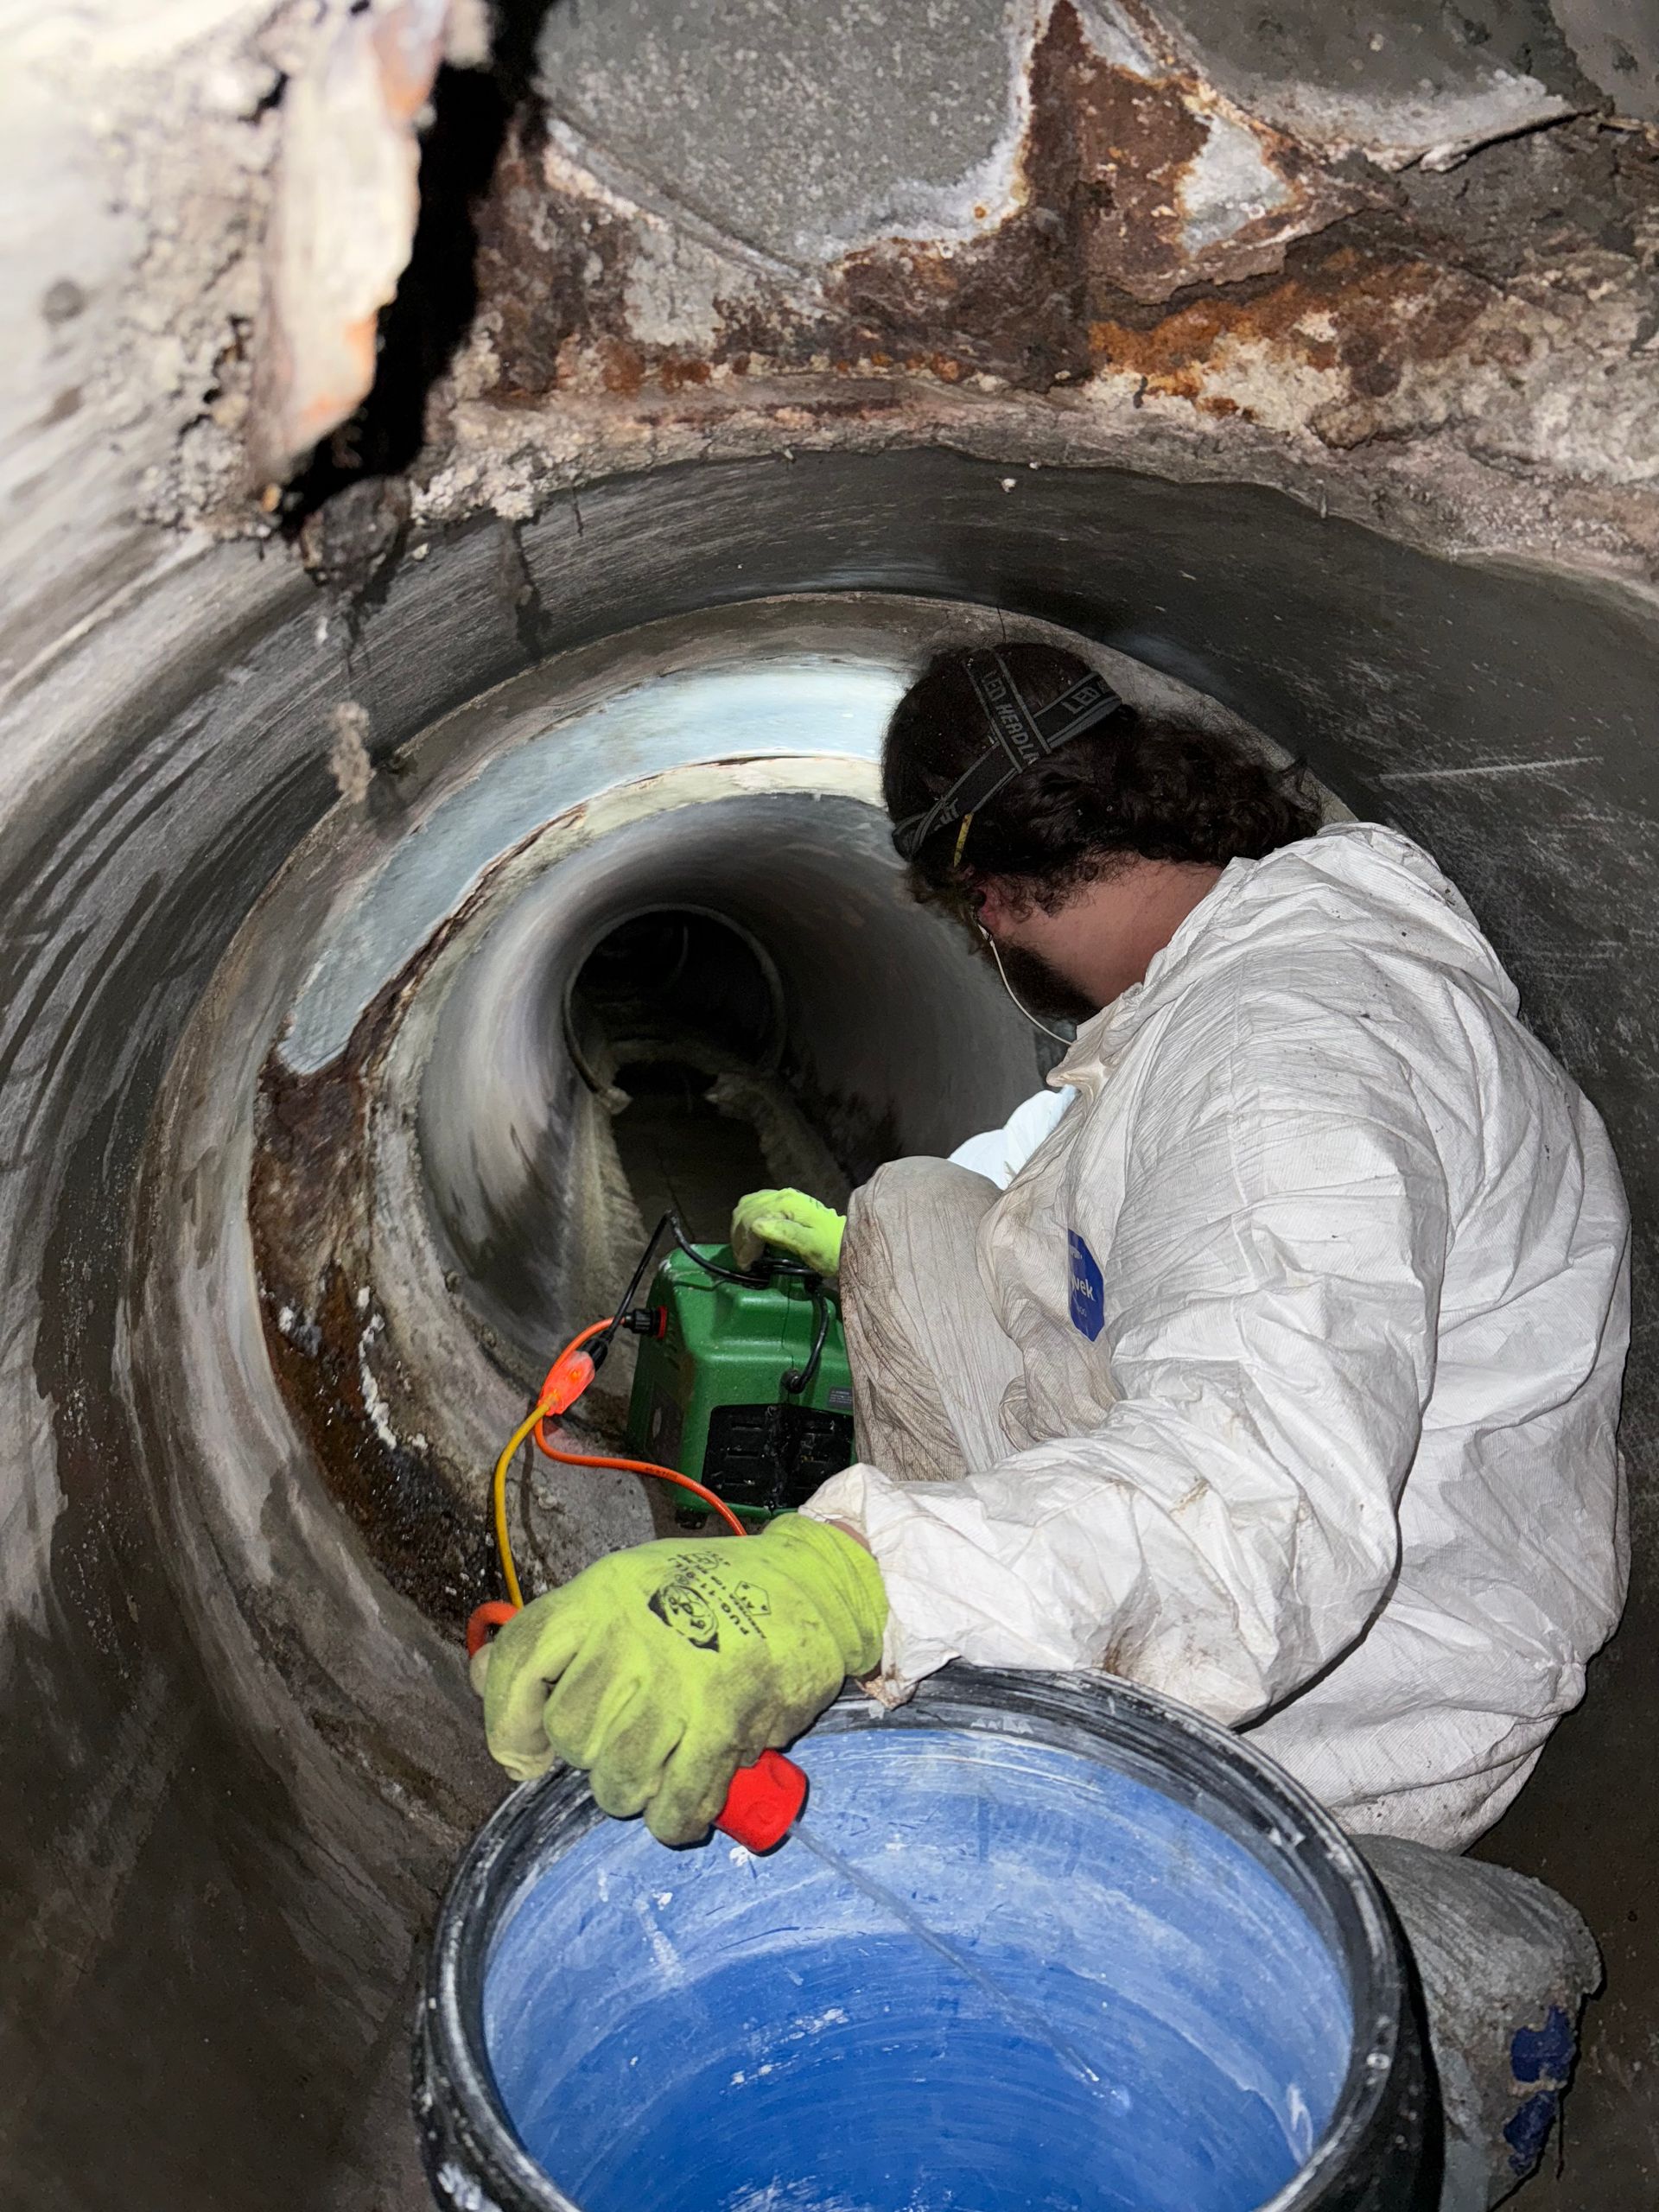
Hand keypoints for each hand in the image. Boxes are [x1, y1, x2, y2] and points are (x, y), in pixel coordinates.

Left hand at [474, 1517, 885, 1843]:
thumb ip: (556, 1635)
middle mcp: (634, 1630)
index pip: (520, 1661)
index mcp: (601, 1593)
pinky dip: (674, 1819)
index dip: (506, 1720)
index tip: (523, 1752)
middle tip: (624, 1741)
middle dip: (590, 1755)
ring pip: (617, 1777)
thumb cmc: (710, 1593)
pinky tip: (683, 1805)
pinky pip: (677, 1802)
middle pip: (570, 1733)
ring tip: (656, 1768)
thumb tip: (482, 1676)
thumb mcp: (623, 1588)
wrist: (813, 1583)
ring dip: (632, 1790)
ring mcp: (683, 1674)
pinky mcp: (730, 1717)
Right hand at [730, 1188, 845, 1274]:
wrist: (851, 1241)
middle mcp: (783, 1196)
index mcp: (787, 1205)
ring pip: (747, 1206)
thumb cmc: (833, 1249)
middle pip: (746, 1211)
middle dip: (740, 1238)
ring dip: (741, 1229)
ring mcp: (783, 1196)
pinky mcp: (785, 1201)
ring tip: (746, 1251)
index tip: (747, 1265)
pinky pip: (755, 1205)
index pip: (752, 1220)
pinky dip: (747, 1220)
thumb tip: (756, 1226)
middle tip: (744, 1261)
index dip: (745, 1244)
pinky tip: (752, 1235)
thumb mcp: (812, 1247)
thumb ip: (786, 1234)